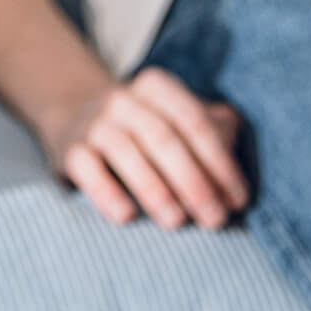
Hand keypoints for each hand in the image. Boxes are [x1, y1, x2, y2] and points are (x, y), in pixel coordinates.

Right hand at [40, 66, 249, 228]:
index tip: (238, 202)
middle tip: (215, 221)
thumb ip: (216, 133)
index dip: (220, 164)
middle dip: (194, 183)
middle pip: (164, 139)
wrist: (78, 117)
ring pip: (126, 152)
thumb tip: (241, 163)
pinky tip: (127, 216)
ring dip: (156, 190)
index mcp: (158, 88)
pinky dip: (106, 192)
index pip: (194, 123)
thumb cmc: (149, 131)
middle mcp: (124, 101)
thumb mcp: (182, 121)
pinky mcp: (69, 149)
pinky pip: (87, 168)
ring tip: (177, 222)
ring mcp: (94, 123)